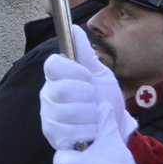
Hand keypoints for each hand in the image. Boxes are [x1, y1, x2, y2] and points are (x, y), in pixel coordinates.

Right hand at [41, 25, 135, 150]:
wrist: (114, 128)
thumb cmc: (104, 99)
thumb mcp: (99, 73)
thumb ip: (85, 53)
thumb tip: (73, 28)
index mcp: (57, 76)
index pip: (52, 65)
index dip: (73, 71)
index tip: (87, 77)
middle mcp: (48, 94)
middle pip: (63, 90)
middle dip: (88, 97)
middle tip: (94, 100)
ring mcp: (48, 115)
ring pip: (69, 112)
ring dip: (91, 116)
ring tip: (93, 118)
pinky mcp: (52, 135)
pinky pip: (70, 131)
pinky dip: (88, 132)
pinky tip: (89, 132)